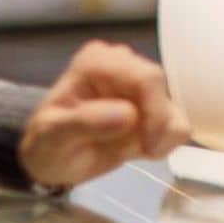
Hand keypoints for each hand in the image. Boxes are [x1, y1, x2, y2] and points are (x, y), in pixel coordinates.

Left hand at [18, 41, 190, 187]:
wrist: (53, 160)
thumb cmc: (48, 144)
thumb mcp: (53, 136)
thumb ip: (85, 122)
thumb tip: (129, 115)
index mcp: (97, 62)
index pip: (143, 77)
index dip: (154, 111)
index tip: (148, 146)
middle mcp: (122, 65)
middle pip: (161, 88)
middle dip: (158, 125)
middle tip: (145, 151)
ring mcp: (138, 85)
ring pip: (174, 106)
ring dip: (162, 136)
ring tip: (137, 151)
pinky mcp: (151, 106)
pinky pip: (176, 121)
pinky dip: (166, 141)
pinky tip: (143, 150)